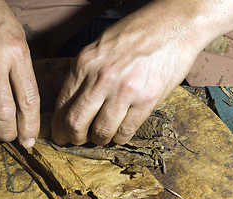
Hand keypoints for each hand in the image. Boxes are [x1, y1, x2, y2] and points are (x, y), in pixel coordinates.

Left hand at [51, 1, 203, 145]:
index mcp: (85, 64)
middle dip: (74, 138)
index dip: (58, 126)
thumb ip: (85, 73)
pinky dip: (120, 137)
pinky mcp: (147, 100)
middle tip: (78, 140)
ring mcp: (125, 90)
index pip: (62, 104)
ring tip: (103, 136)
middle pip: (75, 123)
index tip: (60, 134)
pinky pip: (126, 131)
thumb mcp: (100, 47)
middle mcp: (101, 79)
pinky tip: (121, 131)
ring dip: (99, 139)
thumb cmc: (137, 33)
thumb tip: (73, 101)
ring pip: (101, 132)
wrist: (175, 24)